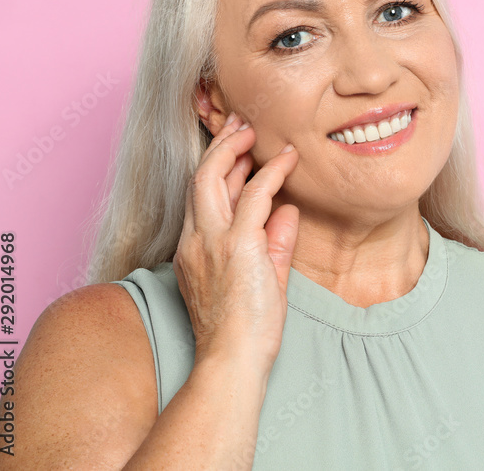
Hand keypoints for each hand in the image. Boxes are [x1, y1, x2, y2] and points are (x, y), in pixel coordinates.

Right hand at [172, 113, 299, 373]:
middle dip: (219, 146)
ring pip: (214, 177)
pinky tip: (289, 159)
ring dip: (235, 148)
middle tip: (240, 124)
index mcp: (194, 249)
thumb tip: (289, 210)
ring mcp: (213, 242)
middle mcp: (197, 240)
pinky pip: (256, 196)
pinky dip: (272, 173)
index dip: (220, 168)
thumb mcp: (263, 277)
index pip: (204, 196)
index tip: (237, 149)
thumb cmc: (245, 329)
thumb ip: (274, 241)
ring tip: (255, 129)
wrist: (232, 360)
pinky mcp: (238, 247)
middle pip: (200, 178)